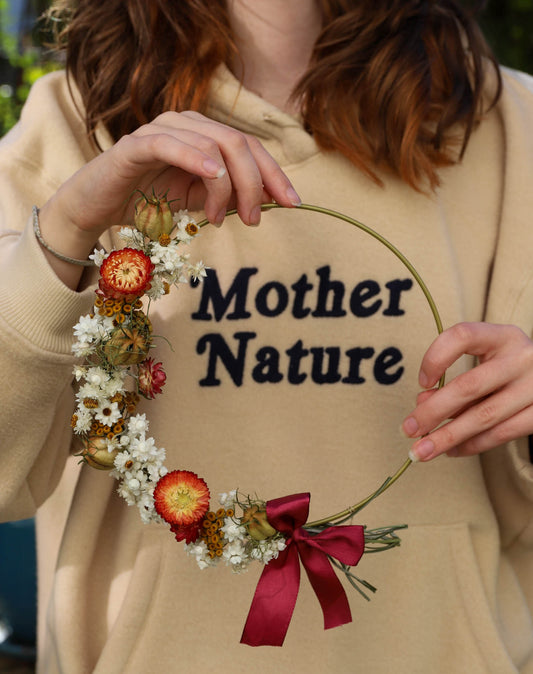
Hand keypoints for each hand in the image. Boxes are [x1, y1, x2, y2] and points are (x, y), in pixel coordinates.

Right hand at [38, 111, 300, 285]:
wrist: (98, 208)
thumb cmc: (149, 202)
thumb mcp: (198, 201)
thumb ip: (229, 195)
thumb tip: (267, 199)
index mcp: (205, 136)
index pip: (250, 148)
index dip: (274, 174)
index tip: (292, 203)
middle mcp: (187, 125)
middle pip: (238, 144)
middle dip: (254, 183)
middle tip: (256, 219)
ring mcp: (161, 130)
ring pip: (212, 145)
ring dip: (226, 185)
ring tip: (221, 217)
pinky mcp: (135, 144)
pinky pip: (170, 142)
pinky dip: (195, 156)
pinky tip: (211, 175)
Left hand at [401, 322, 532, 460]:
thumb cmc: (506, 368)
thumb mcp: (484, 361)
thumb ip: (454, 379)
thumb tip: (422, 404)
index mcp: (502, 336)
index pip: (462, 336)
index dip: (435, 358)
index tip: (421, 382)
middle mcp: (521, 358)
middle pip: (469, 386)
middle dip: (433, 412)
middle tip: (409, 429)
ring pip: (483, 416)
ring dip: (447, 437)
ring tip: (422, 450)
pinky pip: (501, 434)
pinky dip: (471, 445)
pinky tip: (451, 450)